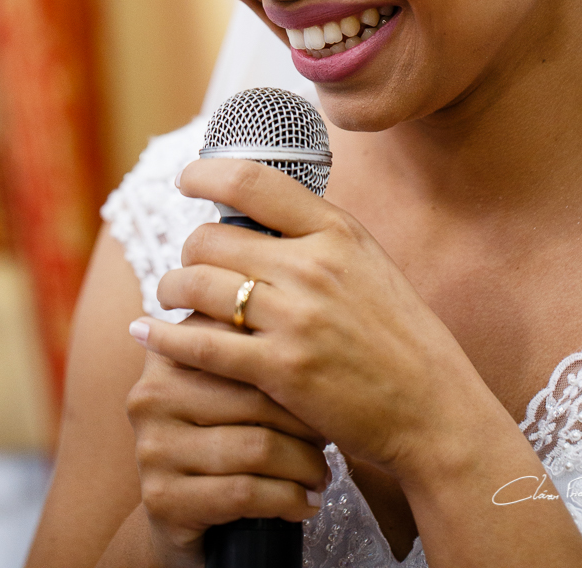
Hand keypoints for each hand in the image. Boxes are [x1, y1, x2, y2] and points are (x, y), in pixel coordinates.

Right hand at [126, 313, 329, 567]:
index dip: (294, 366)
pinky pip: (245, 492)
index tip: (326, 384)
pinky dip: (288, 500)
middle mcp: (151, 393)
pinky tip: (307, 503)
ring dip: (304, 465)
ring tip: (322, 473)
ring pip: (257, 448)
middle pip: (255, 396)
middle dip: (305, 421)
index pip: (244, 344)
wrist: (181, 512)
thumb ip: (250, 339)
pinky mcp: (163, 498)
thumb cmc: (222, 433)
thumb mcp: (228, 382)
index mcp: (168, 350)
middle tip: (331, 435)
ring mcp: (154, 447)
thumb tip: (319, 294)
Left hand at [139, 160, 492, 486]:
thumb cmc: (399, 335)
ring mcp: (294, 318)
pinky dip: (166, 338)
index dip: (208, 173)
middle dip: (190, 250)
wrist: (433, 408)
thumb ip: (318, 236)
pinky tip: (148, 334)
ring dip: (173, 289)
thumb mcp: (368, 263)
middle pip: (212, 237)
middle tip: (190, 265)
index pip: (254, 181)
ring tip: (171, 296)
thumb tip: (260, 212)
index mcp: (336, 231)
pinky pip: (201, 345)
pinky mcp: (279, 369)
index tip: (188, 179)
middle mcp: (312, 266)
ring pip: (198, 284)